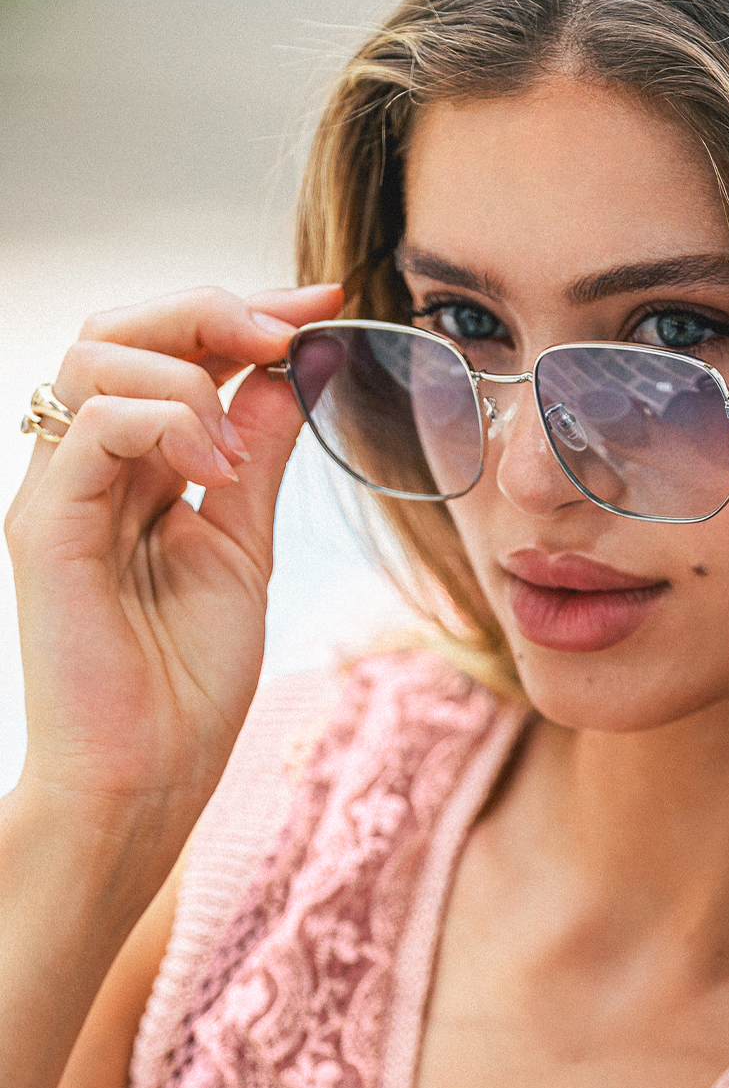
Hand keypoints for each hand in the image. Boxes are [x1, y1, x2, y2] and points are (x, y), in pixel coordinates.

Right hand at [5, 281, 342, 845]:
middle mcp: (86, 467)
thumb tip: (295, 371)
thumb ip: (257, 459)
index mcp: (134, 469)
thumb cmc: (187, 689)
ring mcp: (58, 492)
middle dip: (212, 308)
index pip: (171, 351)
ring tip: (240, 439)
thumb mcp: (244, 550)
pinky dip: (164, 422)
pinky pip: (91, 428)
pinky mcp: (45, 527)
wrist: (144, 782)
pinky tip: (216, 468)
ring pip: (93, 356)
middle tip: (289, 326)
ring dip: (188, 367)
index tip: (325, 304)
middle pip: (119, 328)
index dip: (245, 313)